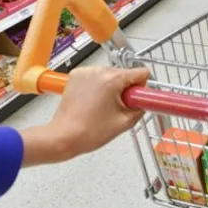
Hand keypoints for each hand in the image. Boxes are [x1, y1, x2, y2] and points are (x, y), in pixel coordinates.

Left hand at [21, 66, 149, 166]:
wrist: (63, 137)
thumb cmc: (90, 132)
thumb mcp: (125, 122)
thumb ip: (140, 108)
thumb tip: (144, 101)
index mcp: (113, 79)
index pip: (141, 73)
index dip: (142, 88)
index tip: (135, 99)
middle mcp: (99, 70)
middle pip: (125, 74)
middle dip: (125, 89)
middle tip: (116, 108)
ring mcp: (86, 72)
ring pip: (110, 75)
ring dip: (111, 87)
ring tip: (102, 107)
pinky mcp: (76, 75)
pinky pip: (95, 76)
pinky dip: (97, 86)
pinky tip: (92, 101)